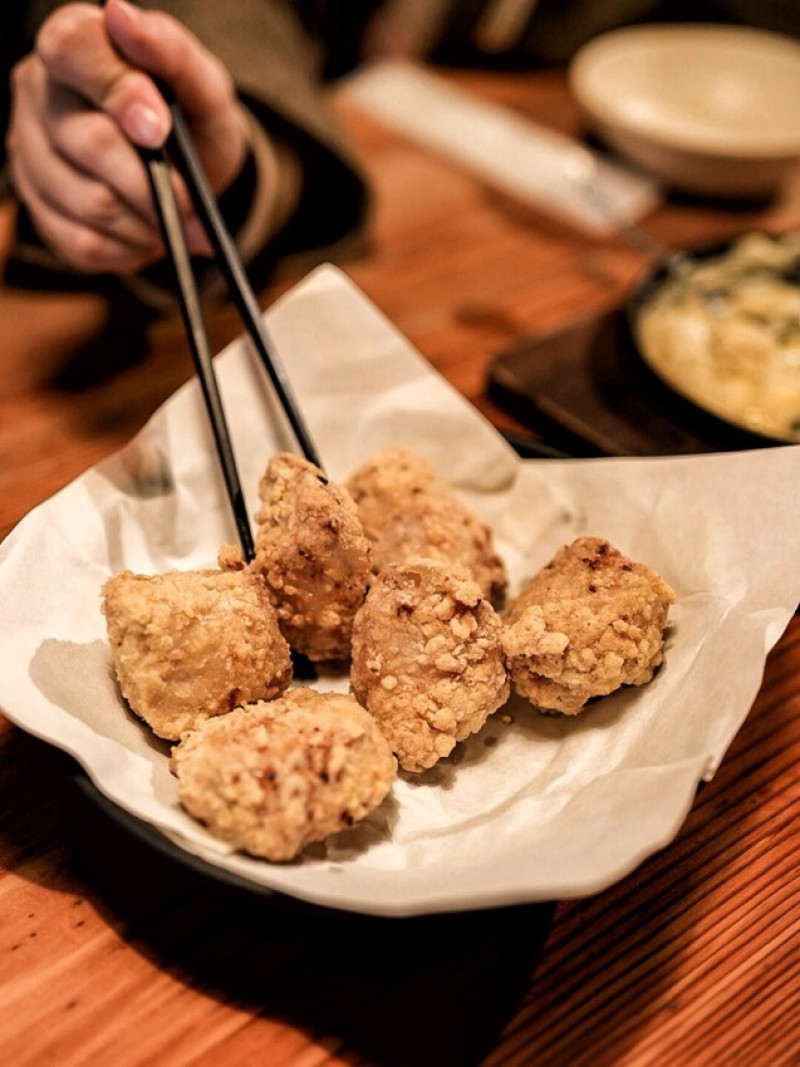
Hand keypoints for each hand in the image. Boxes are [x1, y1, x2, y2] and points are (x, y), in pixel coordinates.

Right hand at [6, 0, 248, 272]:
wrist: (189, 175)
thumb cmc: (191, 121)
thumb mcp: (202, 85)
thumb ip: (171, 53)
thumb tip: (123, 17)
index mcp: (76, 43)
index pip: (71, 50)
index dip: (117, 92)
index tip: (159, 128)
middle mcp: (39, 92)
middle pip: (90, 144)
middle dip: (153, 182)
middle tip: (189, 202)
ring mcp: (30, 152)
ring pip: (90, 203)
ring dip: (146, 222)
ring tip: (169, 217)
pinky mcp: (38, 207)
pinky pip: (84, 243)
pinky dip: (129, 249)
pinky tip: (145, 233)